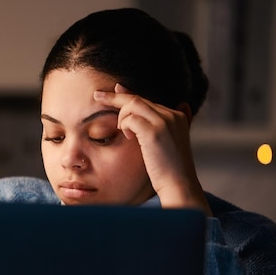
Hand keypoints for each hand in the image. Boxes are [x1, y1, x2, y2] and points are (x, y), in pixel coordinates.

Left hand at [94, 84, 210, 214]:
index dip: (128, 95)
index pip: (147, 100)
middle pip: (138, 99)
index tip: (114, 90)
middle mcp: (172, 114)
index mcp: (177, 116)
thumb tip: (143, 112)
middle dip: (115, 97)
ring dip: (121, 117)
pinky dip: (124, 126)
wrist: (178, 185)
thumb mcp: (165, 144)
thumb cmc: (168, 169)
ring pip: (132, 105)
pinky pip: (130, 118)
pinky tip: (128, 137)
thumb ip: (156, 127)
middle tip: (97, 96)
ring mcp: (164, 121)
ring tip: (123, 133)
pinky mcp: (154, 131)